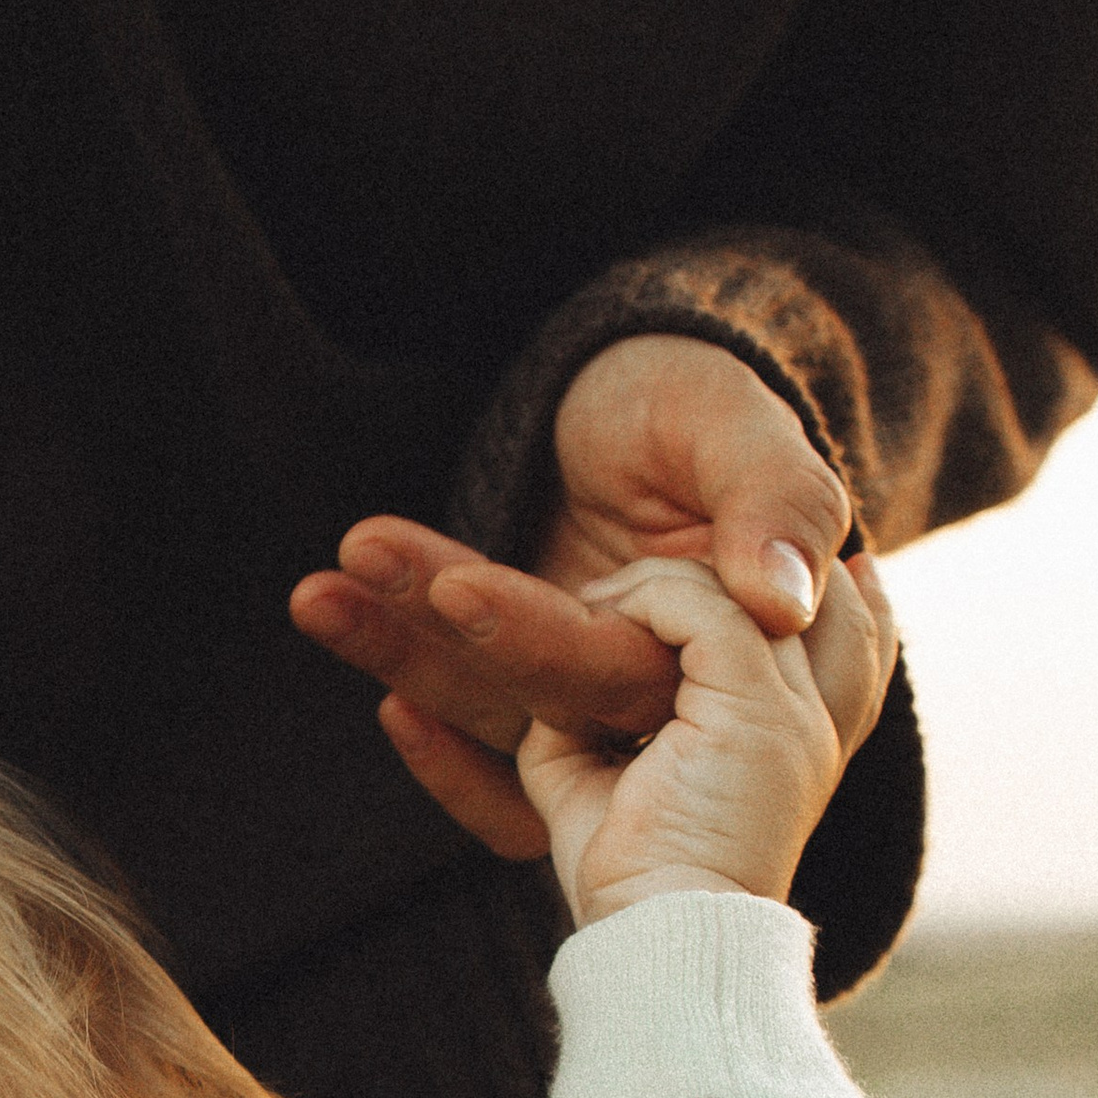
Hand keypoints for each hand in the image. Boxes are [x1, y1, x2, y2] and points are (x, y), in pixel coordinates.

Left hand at [290, 336, 861, 858]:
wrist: (636, 393)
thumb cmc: (692, 395)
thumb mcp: (735, 419)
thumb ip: (774, 499)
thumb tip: (782, 601)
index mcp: (733, 649)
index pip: (626, 667)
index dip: (535, 638)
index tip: (452, 585)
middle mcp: (657, 686)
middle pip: (541, 695)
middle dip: (437, 641)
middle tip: (349, 569)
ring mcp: (582, 687)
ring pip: (485, 700)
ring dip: (394, 649)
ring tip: (315, 593)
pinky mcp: (521, 676)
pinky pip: (458, 704)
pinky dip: (399, 666)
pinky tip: (337, 615)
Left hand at [518, 549, 899, 926]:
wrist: (660, 954)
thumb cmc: (628, 890)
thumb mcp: (600, 786)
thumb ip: (588, 731)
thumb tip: (555, 700)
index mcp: (795, 743)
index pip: (850, 648)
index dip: (840, 604)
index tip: (826, 567)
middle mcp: (812, 722)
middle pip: (840, 611)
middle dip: (794, 560)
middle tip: (722, 535)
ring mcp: (795, 710)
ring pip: (758, 592)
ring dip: (669, 577)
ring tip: (603, 593)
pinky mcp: (758, 706)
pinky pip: (706, 605)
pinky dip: (644, 598)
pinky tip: (594, 615)